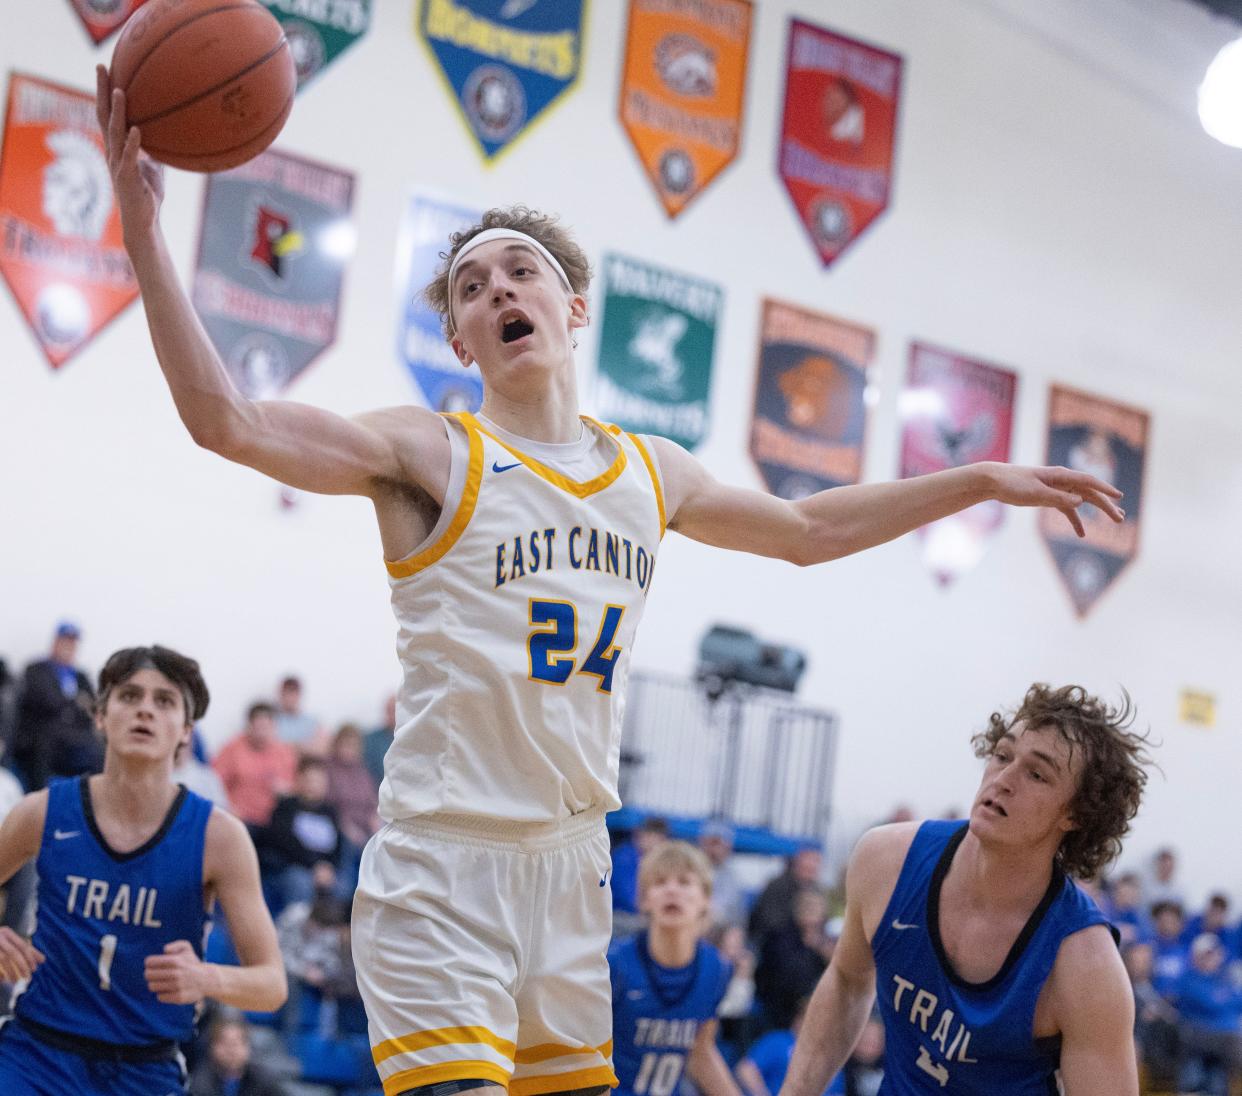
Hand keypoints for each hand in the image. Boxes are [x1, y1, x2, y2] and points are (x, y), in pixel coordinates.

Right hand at [0, 927, 44, 981]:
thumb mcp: (9, 942)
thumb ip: (25, 950)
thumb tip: (43, 960)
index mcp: (6, 932)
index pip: (22, 945)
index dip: (30, 957)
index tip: (35, 968)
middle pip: (13, 953)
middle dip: (22, 966)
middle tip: (28, 977)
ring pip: (3, 959)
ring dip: (11, 971)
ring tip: (15, 980)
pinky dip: (0, 973)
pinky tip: (3, 979)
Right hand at [95, 65, 164, 242]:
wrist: (144, 222)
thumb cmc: (148, 195)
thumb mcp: (154, 167)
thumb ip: (155, 150)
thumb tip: (169, 135)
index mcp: (116, 147)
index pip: (107, 114)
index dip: (104, 92)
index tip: (106, 69)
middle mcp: (112, 151)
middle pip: (103, 115)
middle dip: (101, 91)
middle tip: (102, 67)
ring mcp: (118, 164)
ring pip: (114, 132)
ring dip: (117, 112)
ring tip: (119, 91)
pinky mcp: (128, 178)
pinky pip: (130, 157)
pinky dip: (133, 143)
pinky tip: (137, 129)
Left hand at [144, 939, 209, 1003]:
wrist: (208, 980)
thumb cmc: (192, 964)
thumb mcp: (187, 949)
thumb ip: (175, 945)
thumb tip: (165, 950)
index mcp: (175, 960)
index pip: (149, 962)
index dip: (150, 963)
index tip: (154, 965)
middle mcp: (176, 973)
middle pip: (148, 975)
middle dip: (150, 974)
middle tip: (157, 975)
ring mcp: (177, 986)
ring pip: (152, 986)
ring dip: (156, 984)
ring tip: (163, 982)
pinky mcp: (179, 997)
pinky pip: (160, 997)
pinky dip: (163, 994)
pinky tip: (170, 990)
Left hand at [985, 462, 1124, 536]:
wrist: (994, 481)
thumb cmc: (1013, 484)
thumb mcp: (1036, 493)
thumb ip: (1058, 497)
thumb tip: (1080, 500)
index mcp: (1060, 475)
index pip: (1089, 481)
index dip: (1105, 489)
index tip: (1119, 496)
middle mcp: (1062, 480)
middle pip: (1089, 493)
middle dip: (1106, 505)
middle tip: (1120, 518)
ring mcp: (1056, 489)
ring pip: (1082, 500)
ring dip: (1097, 510)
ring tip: (1115, 519)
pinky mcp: (1049, 497)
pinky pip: (1067, 509)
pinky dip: (1075, 520)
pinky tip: (1082, 534)